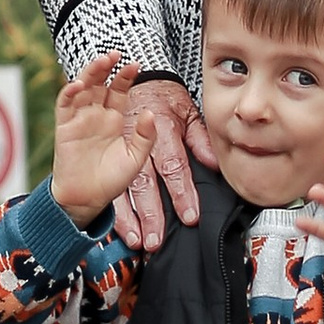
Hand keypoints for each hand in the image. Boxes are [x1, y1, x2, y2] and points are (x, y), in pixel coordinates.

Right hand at [49, 53, 157, 223]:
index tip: (136, 64)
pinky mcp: (64, 126)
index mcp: (114, 119)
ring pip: (82, 87)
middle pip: (100, 83)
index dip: (126, 76)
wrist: (86, 199)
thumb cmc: (110, 180)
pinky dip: (69, 92)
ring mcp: (79, 118)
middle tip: (116, 53)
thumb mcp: (135, 158)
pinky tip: (77, 85)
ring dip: (90, 73)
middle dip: (106, 67)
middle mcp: (96, 114)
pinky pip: (65, 105)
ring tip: (101, 62)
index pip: (119, 90)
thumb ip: (144, 137)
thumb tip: (150, 114)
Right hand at [106, 70, 214, 251]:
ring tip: (137, 240)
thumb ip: (201, 139)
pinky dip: (115, 210)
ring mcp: (118, 149)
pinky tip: (120, 229)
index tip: (189, 216)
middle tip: (156, 240)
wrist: (138, 83)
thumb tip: (216, 164)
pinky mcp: (108, 157)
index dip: (181, 192)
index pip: (172, 165)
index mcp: (159, 129)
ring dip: (129, 217)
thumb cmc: (166, 101)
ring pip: (122, 188)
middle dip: (150, 213)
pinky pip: (110, 185)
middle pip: (143, 182)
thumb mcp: (188, 112)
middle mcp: (136, 141)